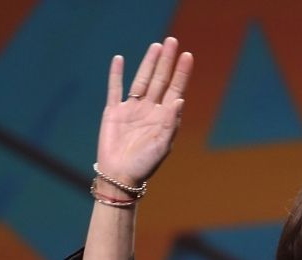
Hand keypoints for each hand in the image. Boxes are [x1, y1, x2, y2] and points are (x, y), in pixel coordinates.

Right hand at [96, 37, 192, 186]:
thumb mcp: (162, 145)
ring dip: (148, 63)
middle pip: (160, 79)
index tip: (187, 55)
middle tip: (172, 40)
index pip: (175, 89)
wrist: (120, 176)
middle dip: (166, 61)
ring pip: (141, 80)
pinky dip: (116, 74)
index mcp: (163, 117)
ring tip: (155, 46)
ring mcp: (131, 109)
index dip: (181, 73)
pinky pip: (115, 89)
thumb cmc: (144, 164)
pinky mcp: (113, 112)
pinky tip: (119, 60)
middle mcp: (149, 110)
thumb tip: (180, 100)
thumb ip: (171, 122)